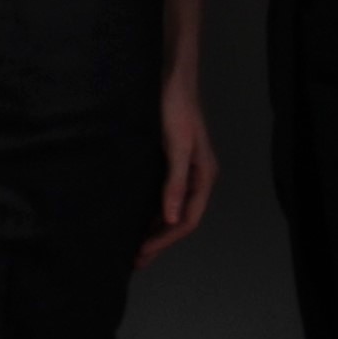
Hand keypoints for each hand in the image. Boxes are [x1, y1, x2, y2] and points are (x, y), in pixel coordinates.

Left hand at [141, 65, 218, 264]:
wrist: (169, 77)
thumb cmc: (175, 107)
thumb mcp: (176, 145)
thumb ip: (175, 182)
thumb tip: (172, 218)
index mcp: (203, 176)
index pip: (188, 220)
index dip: (165, 240)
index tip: (142, 253)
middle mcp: (195, 178)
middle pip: (180, 220)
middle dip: (159, 241)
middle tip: (135, 261)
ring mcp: (182, 172)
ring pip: (171, 210)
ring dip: (154, 230)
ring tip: (133, 247)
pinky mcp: (168, 163)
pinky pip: (161, 197)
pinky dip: (150, 212)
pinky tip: (135, 219)